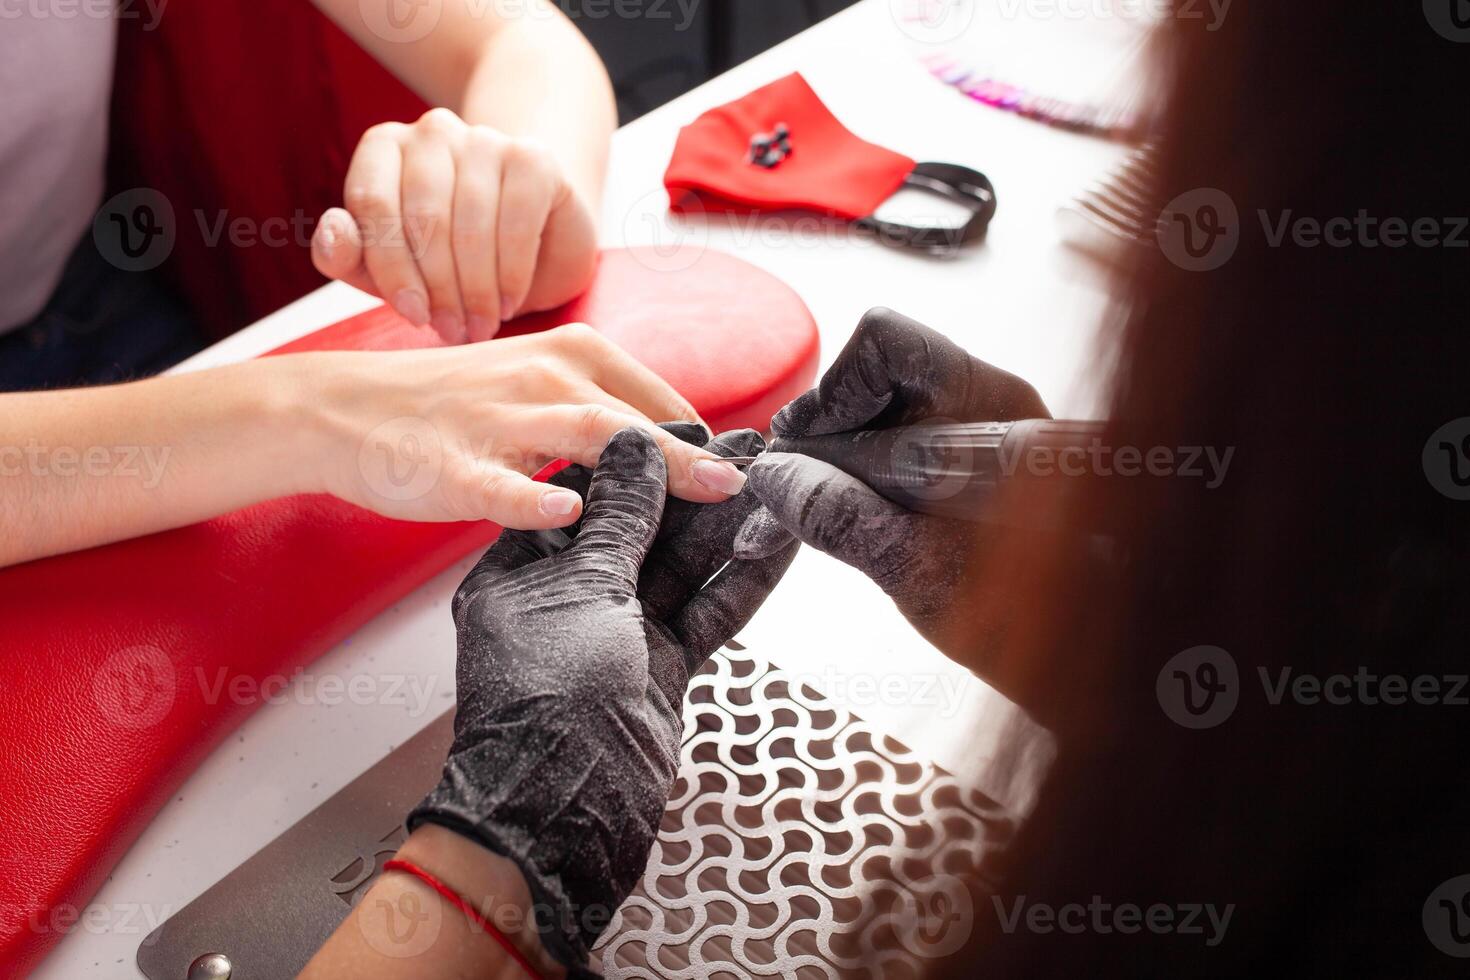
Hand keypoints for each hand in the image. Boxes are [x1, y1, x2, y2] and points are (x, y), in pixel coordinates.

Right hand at [286, 323, 751, 528]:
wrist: (343, 408)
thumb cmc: (448, 404)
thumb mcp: (534, 388)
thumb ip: (601, 412)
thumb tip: (676, 454)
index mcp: (570, 355)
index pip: (658, 398)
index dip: (709, 438)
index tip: (755, 475)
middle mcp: (543, 377)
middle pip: (637, 419)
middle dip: (698, 455)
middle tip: (751, 489)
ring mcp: (497, 421)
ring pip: (585, 439)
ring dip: (651, 467)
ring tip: (703, 492)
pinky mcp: (452, 463)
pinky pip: (497, 484)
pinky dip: (531, 499)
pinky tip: (565, 513)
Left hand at [312, 108, 598, 343]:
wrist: (532, 249)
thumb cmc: (448, 259)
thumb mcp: (389, 268)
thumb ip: (348, 255)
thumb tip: (335, 231)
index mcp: (383, 147)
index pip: (372, 203)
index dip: (390, 267)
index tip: (413, 316)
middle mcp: (432, 132)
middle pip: (424, 215)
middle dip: (439, 286)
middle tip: (452, 330)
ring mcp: (485, 139)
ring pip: (471, 222)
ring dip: (476, 288)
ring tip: (479, 326)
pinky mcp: (533, 158)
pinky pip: (517, 220)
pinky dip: (511, 272)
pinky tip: (508, 301)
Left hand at [409, 425, 797, 970]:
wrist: (560, 818)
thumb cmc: (545, 704)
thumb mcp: (584, 592)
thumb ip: (623, 519)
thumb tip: (639, 447)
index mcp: (521, 573)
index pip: (585, 497)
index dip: (637, 458)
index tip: (687, 427)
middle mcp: (568, 601)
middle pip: (641, 530)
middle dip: (695, 489)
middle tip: (751, 446)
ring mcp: (617, 638)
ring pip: (680, 569)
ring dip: (727, 526)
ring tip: (776, 478)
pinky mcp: (660, 671)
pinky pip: (705, 612)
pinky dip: (741, 579)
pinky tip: (778, 541)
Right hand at [737, 306, 1049, 651]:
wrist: (1082, 649)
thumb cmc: (1028, 624)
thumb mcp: (923, 579)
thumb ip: (846, 522)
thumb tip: (773, 477)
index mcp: (993, 409)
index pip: (888, 345)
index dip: (833, 395)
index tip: (803, 456)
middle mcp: (990, 400)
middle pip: (874, 372)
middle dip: (826, 432)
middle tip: (798, 494)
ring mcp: (977, 423)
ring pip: (875, 408)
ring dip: (837, 459)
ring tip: (822, 516)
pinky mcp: (962, 452)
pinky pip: (891, 437)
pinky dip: (858, 473)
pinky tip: (852, 518)